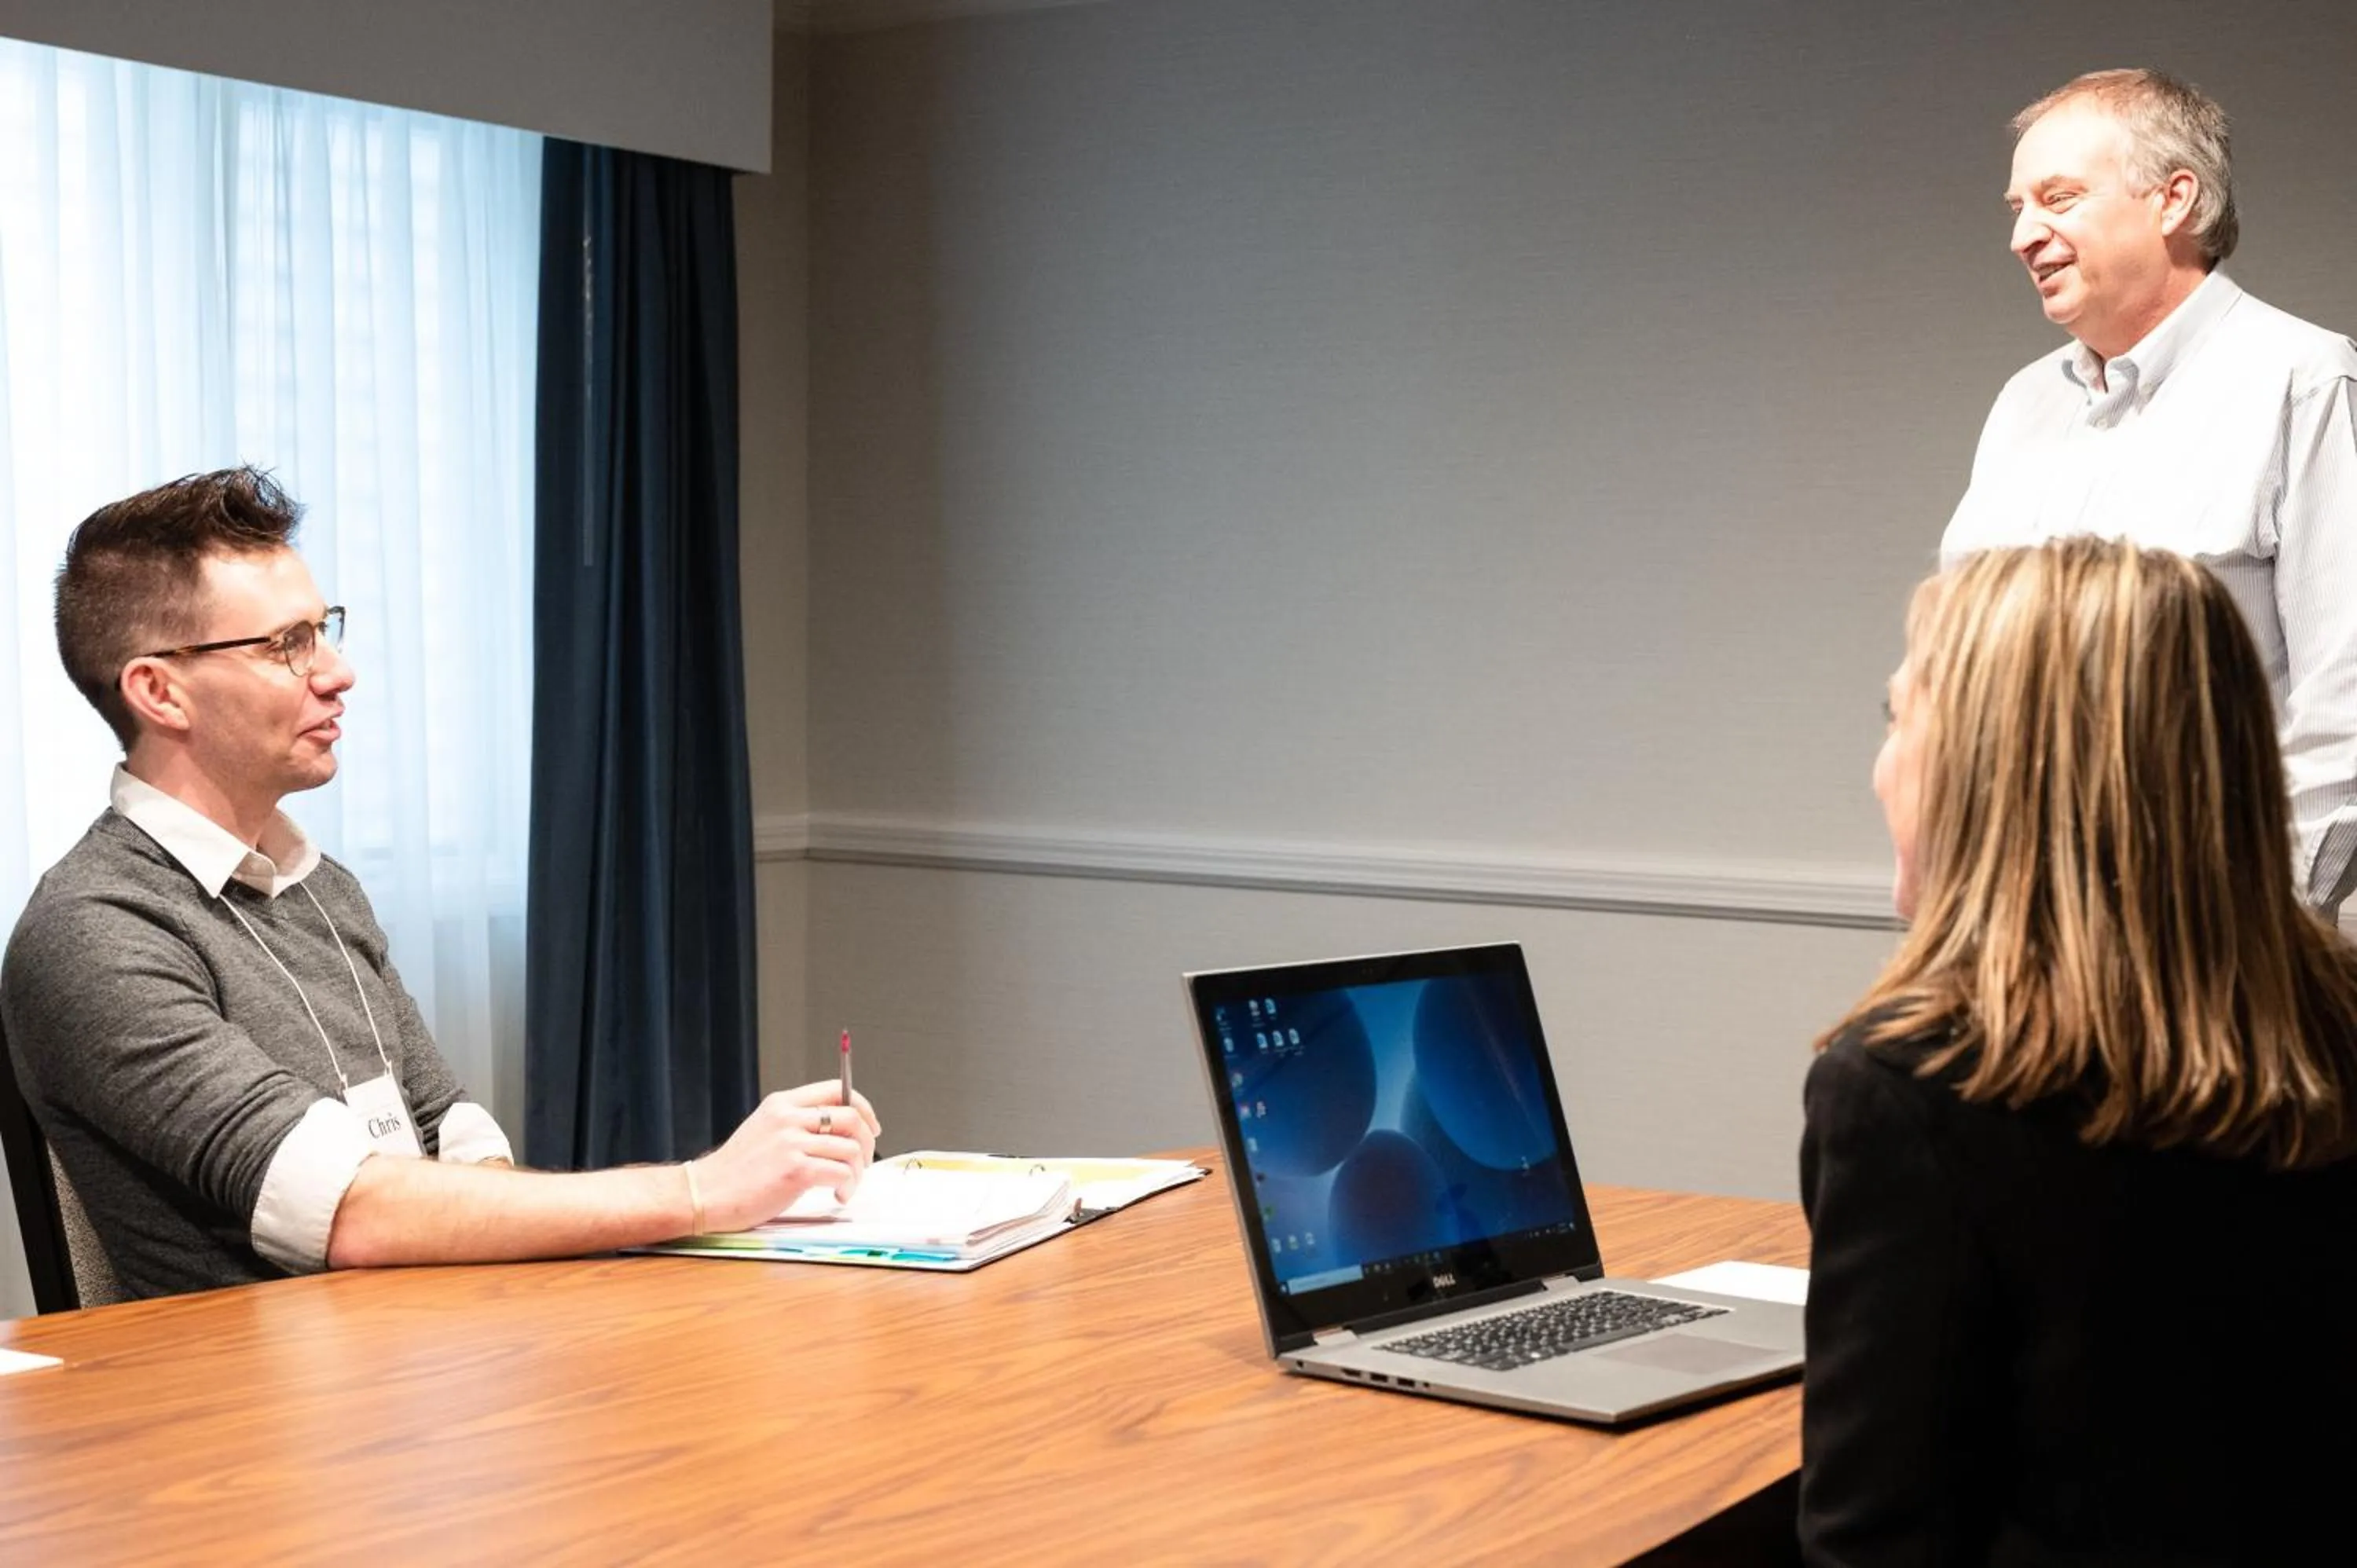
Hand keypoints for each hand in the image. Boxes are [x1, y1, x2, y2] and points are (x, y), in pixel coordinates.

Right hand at [691, 1080, 882, 1231]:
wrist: (706, 1193)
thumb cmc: (735, 1170)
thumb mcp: (764, 1129)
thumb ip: (797, 1123)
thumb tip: (842, 1130)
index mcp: (782, 1103)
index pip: (837, 1090)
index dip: (863, 1108)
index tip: (870, 1127)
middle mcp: (788, 1118)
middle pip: (852, 1117)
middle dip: (867, 1142)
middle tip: (863, 1162)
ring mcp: (791, 1143)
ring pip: (851, 1148)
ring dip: (858, 1172)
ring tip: (846, 1186)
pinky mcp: (795, 1171)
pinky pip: (841, 1172)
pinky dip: (847, 1186)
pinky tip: (837, 1196)